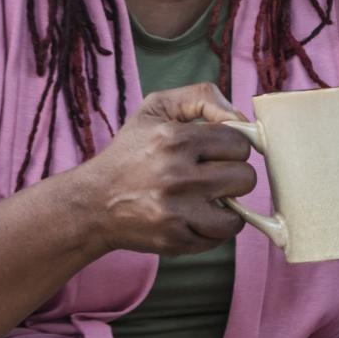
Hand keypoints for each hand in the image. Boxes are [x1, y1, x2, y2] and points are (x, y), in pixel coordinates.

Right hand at [72, 84, 257, 256]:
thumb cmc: (129, 153)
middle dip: (234, 176)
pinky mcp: (174, 240)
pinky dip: (212, 229)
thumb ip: (201, 97)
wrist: (92, 203)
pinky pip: (219, 238)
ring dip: (228, 208)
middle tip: (213, 176)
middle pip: (245, 177)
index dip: (233, 147)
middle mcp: (176, 175)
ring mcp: (176, 211)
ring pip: (236, 215)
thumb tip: (241, 118)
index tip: (218, 152)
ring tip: (208, 200)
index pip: (239, 143)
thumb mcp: (156, 108)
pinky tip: (196, 217)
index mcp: (175, 139)